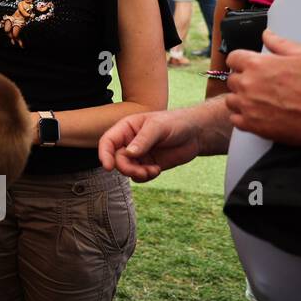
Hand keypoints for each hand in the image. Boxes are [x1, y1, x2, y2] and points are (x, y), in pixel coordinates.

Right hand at [97, 107, 213, 180]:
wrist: (196, 134)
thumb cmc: (176, 123)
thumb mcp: (158, 127)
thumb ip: (143, 140)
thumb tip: (128, 154)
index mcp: (126, 128)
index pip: (107, 142)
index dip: (104, 154)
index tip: (108, 167)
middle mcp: (128, 142)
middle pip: (116, 159)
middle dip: (127, 168)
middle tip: (141, 172)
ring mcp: (138, 155)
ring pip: (126, 169)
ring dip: (137, 174)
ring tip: (152, 171)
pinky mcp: (147, 165)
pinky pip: (138, 176)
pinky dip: (145, 177)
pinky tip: (156, 170)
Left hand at [226, 31, 300, 144]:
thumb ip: (280, 44)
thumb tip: (267, 35)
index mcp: (257, 65)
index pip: (233, 58)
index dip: (242, 62)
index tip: (248, 66)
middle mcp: (248, 85)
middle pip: (232, 80)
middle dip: (244, 81)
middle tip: (261, 86)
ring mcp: (248, 106)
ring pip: (231, 100)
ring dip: (241, 100)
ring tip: (261, 101)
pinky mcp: (252, 126)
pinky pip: (235, 120)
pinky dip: (243, 118)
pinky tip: (258, 115)